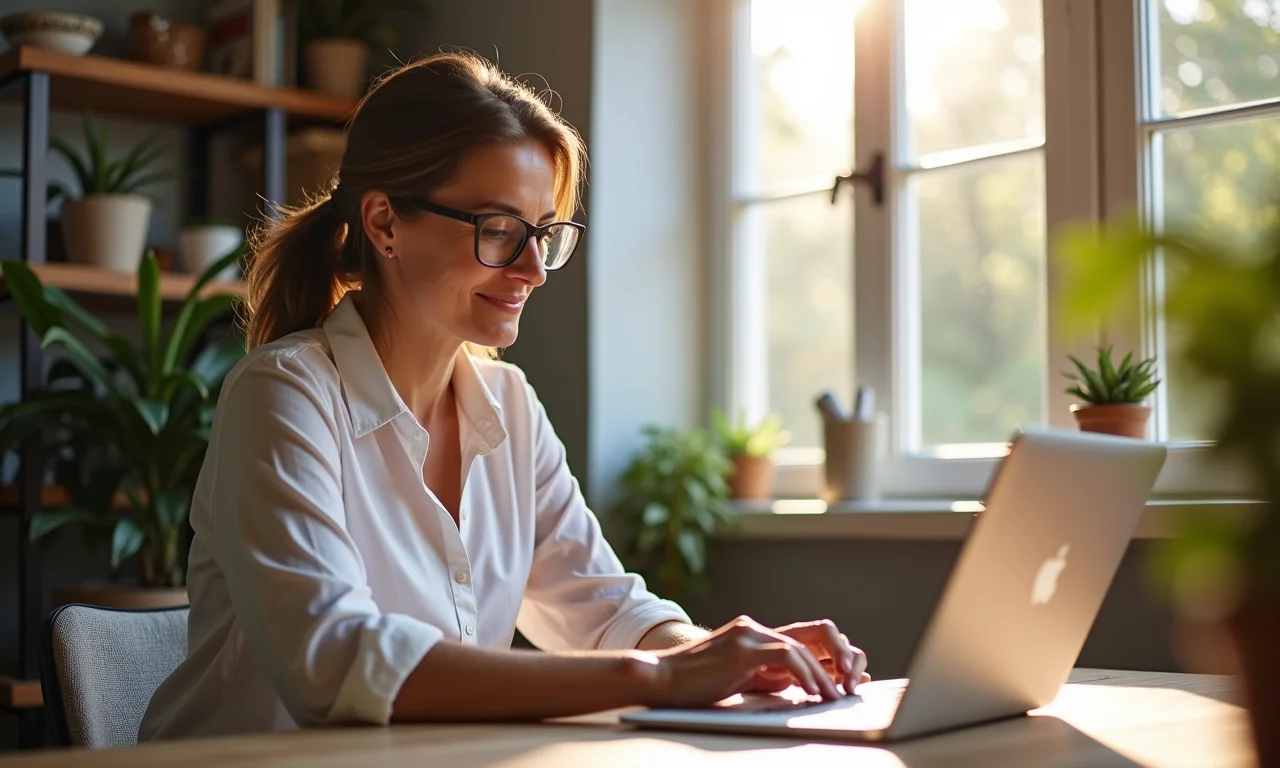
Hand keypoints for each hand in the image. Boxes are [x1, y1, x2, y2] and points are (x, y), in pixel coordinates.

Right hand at [642, 615, 868, 708]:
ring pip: (803, 647)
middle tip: (850, 685)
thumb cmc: (695, 685)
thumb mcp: (740, 679)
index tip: (843, 681)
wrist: (661, 680)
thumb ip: (768, 676)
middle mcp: (755, 628)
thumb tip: (797, 685)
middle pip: (814, 633)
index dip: (830, 656)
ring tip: (835, 697)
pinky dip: (806, 674)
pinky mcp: (742, 648)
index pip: (805, 637)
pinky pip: (787, 655)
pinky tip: (814, 692)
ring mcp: (749, 634)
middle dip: (839, 658)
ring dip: (825, 674)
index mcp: (756, 634)